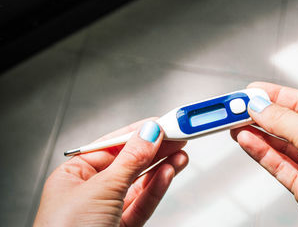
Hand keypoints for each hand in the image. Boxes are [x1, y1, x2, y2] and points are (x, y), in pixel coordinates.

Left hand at [34, 118, 187, 226]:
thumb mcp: (101, 188)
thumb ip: (129, 160)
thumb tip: (149, 133)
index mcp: (74, 174)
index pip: (112, 145)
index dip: (138, 132)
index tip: (162, 123)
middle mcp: (91, 190)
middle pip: (129, 162)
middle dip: (155, 148)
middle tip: (178, 135)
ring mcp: (108, 209)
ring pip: (140, 182)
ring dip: (162, 166)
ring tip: (180, 152)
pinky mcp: (123, 225)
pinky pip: (143, 202)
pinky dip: (158, 186)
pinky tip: (169, 172)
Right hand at [231, 82, 297, 226]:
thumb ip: (284, 119)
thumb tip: (260, 106)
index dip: (274, 95)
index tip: (251, 91)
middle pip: (288, 123)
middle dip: (261, 115)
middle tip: (236, 108)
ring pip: (279, 145)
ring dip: (256, 133)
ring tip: (234, 124)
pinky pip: (277, 164)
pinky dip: (260, 152)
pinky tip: (246, 141)